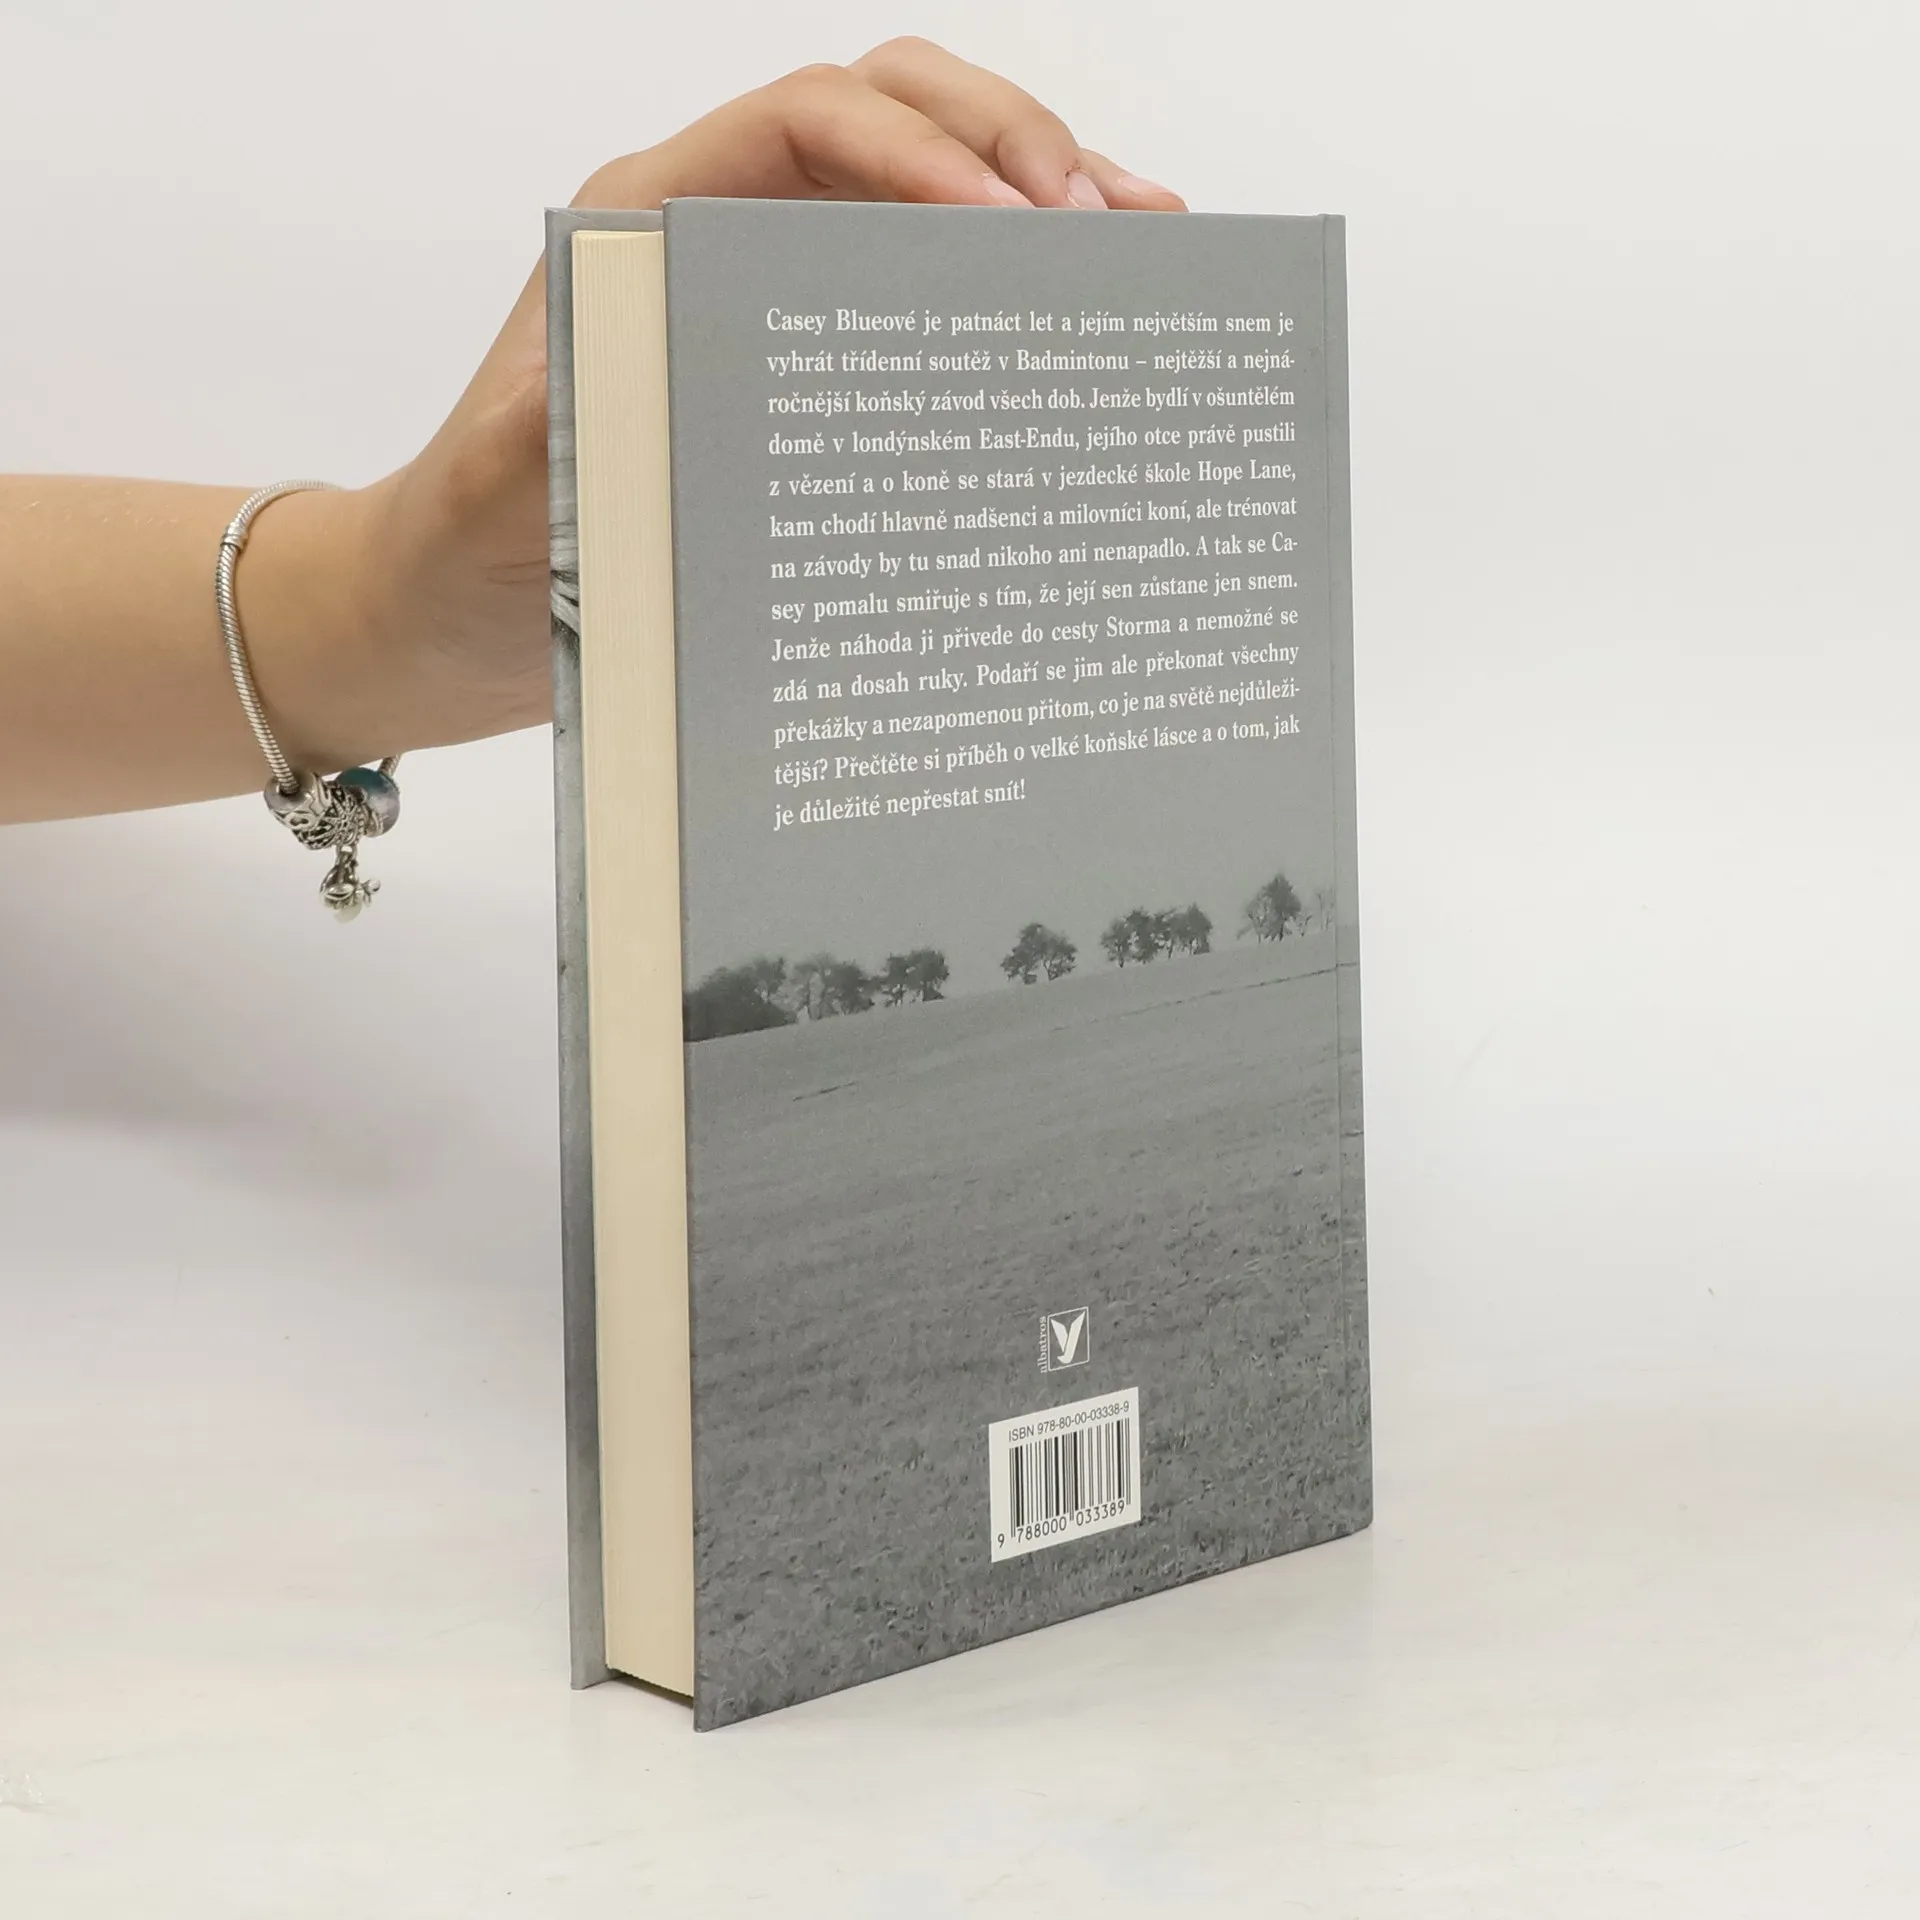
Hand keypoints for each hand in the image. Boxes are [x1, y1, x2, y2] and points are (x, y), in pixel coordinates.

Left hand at [354, 39, 1185, 752]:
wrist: (465, 611)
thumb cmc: (477, 544)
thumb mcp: (498, 504)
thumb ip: (538, 446)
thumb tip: (582, 397)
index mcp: (650, 224)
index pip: (804, 122)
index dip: (912, 149)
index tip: (998, 222)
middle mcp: (726, 231)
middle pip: (893, 115)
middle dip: (1004, 143)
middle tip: (1087, 229)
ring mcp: (782, 288)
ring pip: (935, 184)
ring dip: (1041, 191)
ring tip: (1143, 237)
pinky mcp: (823, 359)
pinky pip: (936, 283)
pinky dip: (1022, 278)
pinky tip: (1100, 296)